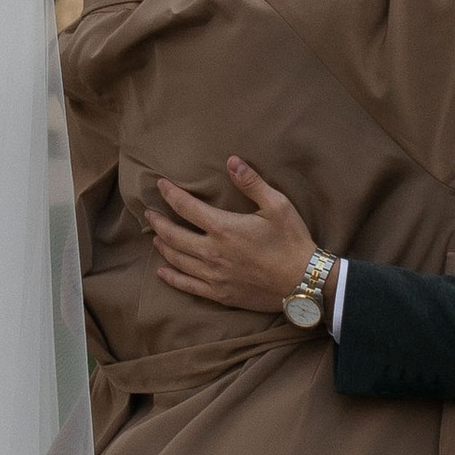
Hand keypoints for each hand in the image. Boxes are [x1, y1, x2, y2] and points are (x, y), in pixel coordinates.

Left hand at [148, 159, 317, 315]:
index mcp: (224, 228)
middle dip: (158, 222)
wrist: (304, 282)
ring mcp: (213, 276)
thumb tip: (232, 161)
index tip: (160, 185)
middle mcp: (212, 253)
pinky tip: (163, 271)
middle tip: (150, 213)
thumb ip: (251, 183)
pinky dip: (171, 277)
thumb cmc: (292, 242)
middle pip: (173, 235)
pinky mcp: (219, 294)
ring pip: (177, 260)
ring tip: (155, 237)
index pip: (186, 207)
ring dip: (163, 246)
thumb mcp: (277, 206)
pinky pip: (187, 286)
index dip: (170, 194)